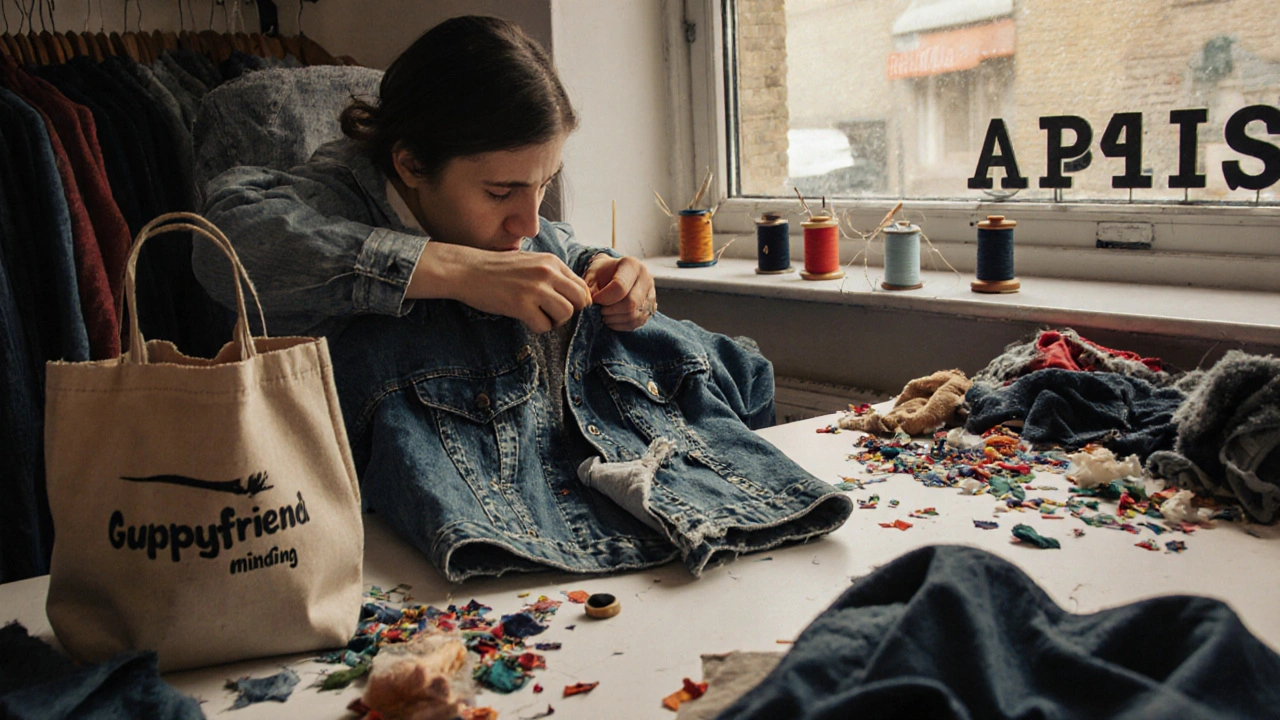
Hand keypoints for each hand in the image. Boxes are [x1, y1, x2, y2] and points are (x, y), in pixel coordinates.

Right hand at [410, 243, 591, 333]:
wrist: (466, 270)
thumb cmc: (496, 268)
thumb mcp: (530, 262)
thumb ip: (551, 274)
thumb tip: (575, 295)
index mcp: (551, 262)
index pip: (581, 286)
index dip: (576, 301)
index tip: (563, 306)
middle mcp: (547, 273)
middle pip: (579, 301)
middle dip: (570, 312)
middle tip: (552, 314)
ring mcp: (535, 289)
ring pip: (566, 314)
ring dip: (554, 321)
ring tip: (539, 316)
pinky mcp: (521, 305)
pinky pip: (544, 326)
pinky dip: (537, 327)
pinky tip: (525, 319)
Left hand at [584, 254, 656, 331]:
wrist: (612, 273)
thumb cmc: (601, 273)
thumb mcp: (592, 275)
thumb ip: (590, 288)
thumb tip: (591, 304)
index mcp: (632, 265)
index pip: (620, 287)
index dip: (604, 298)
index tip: (594, 300)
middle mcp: (646, 278)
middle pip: (630, 303)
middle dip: (611, 310)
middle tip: (599, 310)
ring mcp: (651, 294)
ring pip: (635, 315)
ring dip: (615, 319)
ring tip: (604, 315)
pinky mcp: (651, 307)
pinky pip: (638, 322)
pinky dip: (622, 325)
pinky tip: (611, 320)